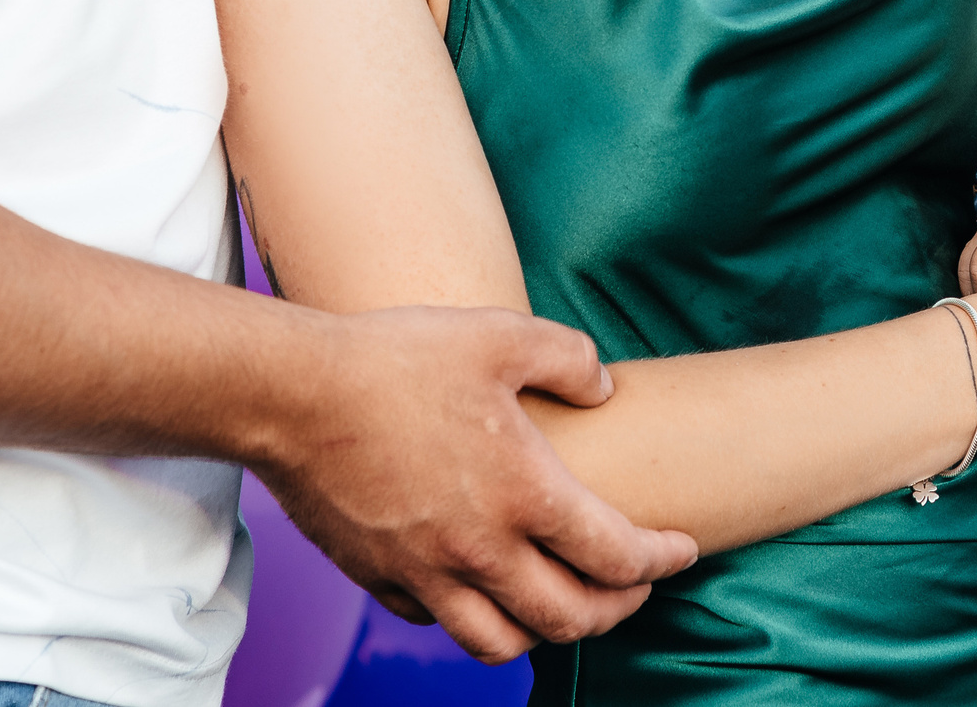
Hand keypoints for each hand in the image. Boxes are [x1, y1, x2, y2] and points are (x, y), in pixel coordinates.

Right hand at [256, 306, 699, 663]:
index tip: (682, 550)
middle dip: (616, 609)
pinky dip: (474, 617)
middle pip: (569, 618)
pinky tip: (482, 588)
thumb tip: (602, 386)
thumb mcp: (499, 334)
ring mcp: (426, 573)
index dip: (661, 560)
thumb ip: (567, 358)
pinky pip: (440, 623)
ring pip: (502, 642)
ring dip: (545, 632)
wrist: (293, 394)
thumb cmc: (397, 360)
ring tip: (561, 604)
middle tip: (634, 587)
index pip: (616, 556)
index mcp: (524, 495)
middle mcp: (481, 550)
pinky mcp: (380, 577)